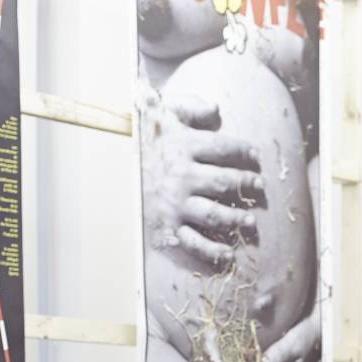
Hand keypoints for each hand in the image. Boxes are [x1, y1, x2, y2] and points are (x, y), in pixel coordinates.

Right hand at [141, 93, 266, 272]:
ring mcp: (174, 203)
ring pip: (214, 214)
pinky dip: (213, 251)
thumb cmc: (134, 135)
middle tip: (259, 186)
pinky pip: (194, 242)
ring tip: (250, 220)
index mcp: (184, 146)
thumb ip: (188, 107)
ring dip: (236, 218)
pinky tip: (229, 254)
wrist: (102, 161)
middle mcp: (182, 176)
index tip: (256, 156)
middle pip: (225, 181)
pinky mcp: (166, 226)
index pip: (224, 148)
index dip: (244, 151)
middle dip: (246, 183)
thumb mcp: (158, 111)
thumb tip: (215, 108)